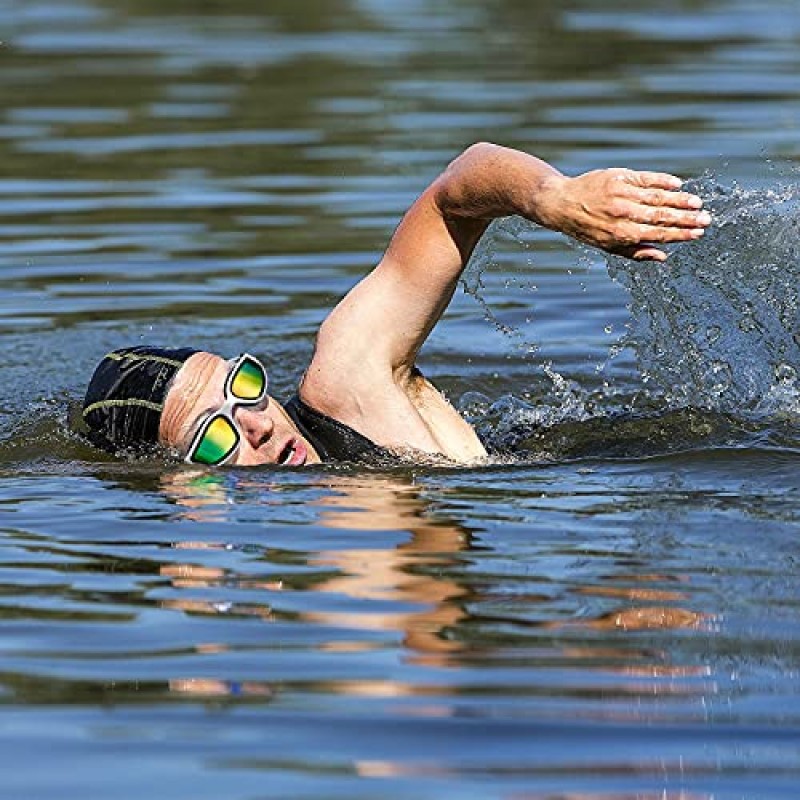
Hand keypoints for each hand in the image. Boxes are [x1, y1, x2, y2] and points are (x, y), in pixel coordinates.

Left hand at [539, 168, 710, 260]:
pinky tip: (678, 184)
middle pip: (661, 216)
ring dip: (680, 199)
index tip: (698, 233)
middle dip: (686, 218)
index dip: (680, 234)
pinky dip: (663, 181)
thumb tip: (663, 257)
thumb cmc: (587, 229)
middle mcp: (622, 214)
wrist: (562, 203)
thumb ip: (636, 252)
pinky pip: (646, 178)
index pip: (657, 234)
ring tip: (697, 203)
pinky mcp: (618, 176)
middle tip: (706, 219)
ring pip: (657, 196)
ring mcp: (621, 194)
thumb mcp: (608, 247)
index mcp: (620, 234)